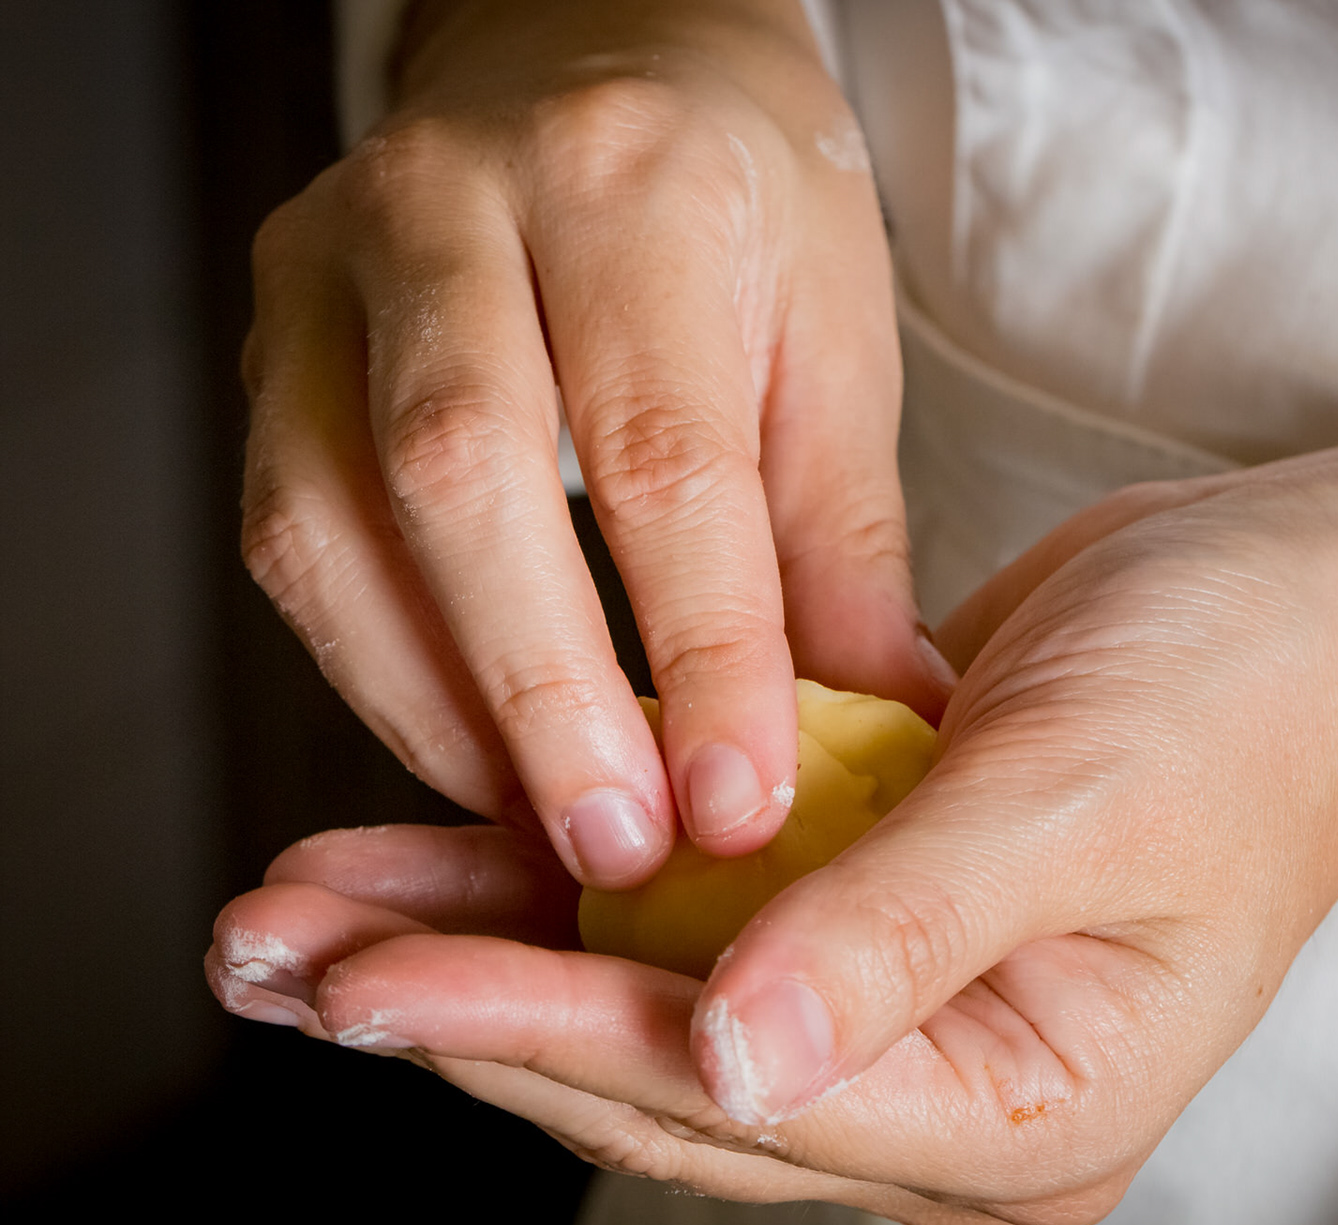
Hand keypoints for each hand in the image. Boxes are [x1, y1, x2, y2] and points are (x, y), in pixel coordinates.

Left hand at [209, 441, 1337, 1224]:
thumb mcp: (1086, 799)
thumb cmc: (1253, 694)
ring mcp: (900, 996)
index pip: (740, 1093)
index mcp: (1020, 1109)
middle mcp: (945, 1080)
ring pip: (648, 994)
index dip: (543, 1032)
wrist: (1330, 600)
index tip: (375, 985)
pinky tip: (433, 854)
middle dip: (469, 1007)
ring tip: (301, 922)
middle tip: (282, 966)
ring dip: (482, 944)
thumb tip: (733, 1056)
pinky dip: (567, 870)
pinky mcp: (867, 901)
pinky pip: (690, 905)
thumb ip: (902, 931)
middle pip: (662, 1071)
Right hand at [240, 0, 951, 888]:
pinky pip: (290, 528)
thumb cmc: (738, 197)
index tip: (740, 802)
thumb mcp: (833, 336)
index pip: (662, 451)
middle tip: (620, 848)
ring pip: (333, 517)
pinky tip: (464, 743)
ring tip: (540, 825)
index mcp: (635, 185)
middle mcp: (455, 203)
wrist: (596, 57)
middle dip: (542, 694)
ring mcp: (337, 260)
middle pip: (462, 476)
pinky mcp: (277, 330)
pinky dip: (376, 663)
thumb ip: (839, 539)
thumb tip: (875, 730)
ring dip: (436, 704)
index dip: (700, 651)